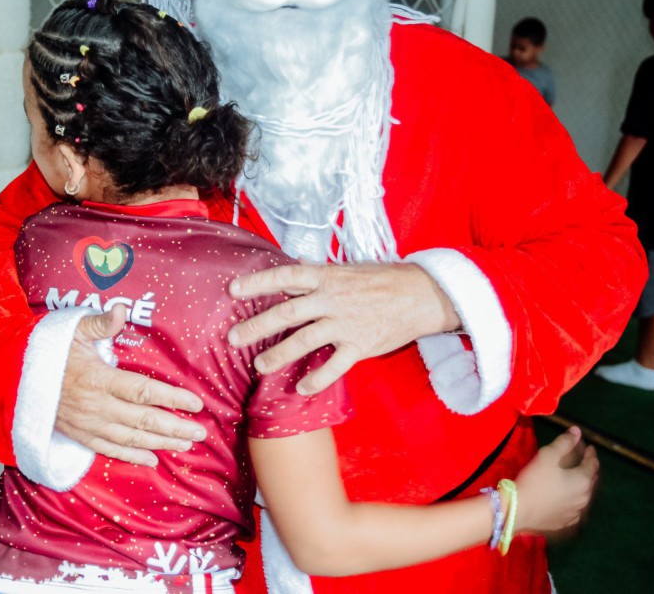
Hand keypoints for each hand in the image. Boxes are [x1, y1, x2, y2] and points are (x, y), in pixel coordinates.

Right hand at [55, 305, 206, 466]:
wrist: (17, 377)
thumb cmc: (51, 351)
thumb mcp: (74, 330)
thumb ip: (100, 323)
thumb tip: (121, 310)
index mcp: (99, 379)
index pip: (144, 391)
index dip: (172, 399)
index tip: (196, 404)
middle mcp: (97, 406)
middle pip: (144, 420)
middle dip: (175, 427)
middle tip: (201, 432)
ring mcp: (89, 424)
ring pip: (132, 438)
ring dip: (161, 443)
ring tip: (186, 444)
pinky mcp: (80, 435)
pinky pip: (109, 450)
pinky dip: (132, 457)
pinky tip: (152, 460)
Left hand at [227, 262, 459, 394]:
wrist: (421, 295)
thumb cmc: (381, 280)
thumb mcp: (347, 269)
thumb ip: (318, 272)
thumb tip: (294, 265)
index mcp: (326, 277)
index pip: (285, 276)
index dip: (258, 282)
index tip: (233, 289)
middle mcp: (332, 299)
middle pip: (287, 313)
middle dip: (256, 326)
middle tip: (232, 338)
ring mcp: (346, 324)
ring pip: (304, 341)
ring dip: (278, 355)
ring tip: (259, 365)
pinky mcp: (360, 346)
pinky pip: (334, 366)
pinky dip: (317, 379)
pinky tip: (301, 388)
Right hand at [513, 427, 599, 537]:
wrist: (518, 511)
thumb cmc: (534, 480)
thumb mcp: (548, 456)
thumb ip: (564, 442)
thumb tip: (577, 431)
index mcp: (583, 480)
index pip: (593, 464)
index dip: (591, 454)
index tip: (589, 448)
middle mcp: (584, 498)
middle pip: (591, 480)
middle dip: (588, 469)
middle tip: (583, 461)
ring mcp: (576, 513)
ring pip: (584, 496)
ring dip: (581, 486)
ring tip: (574, 479)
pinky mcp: (566, 523)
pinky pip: (575, 509)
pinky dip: (573, 501)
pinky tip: (567, 499)